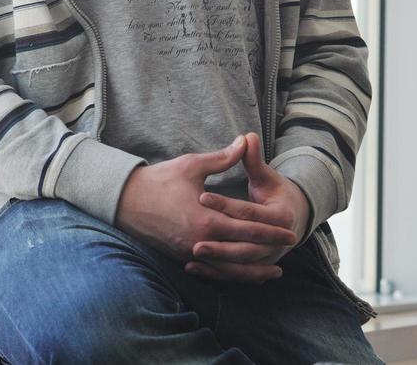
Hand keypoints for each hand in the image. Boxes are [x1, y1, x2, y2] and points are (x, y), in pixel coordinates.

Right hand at [114, 135, 298, 277]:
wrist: (125, 200)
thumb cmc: (160, 180)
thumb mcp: (193, 165)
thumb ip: (223, 158)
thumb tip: (245, 141)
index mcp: (207, 219)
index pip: (248, 228)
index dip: (271, 230)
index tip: (291, 230)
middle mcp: (200, 241)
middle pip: (243, 251)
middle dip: (268, 249)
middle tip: (290, 246)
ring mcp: (189, 252)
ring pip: (228, 269)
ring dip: (252, 272)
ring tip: (271, 273)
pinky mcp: (181, 255)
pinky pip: (211, 270)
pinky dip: (229, 274)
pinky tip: (239, 273)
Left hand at [185, 132, 311, 282]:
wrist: (293, 218)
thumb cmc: (276, 192)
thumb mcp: (266, 176)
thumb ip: (254, 160)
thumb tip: (247, 136)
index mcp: (281, 215)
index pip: (249, 212)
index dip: (225, 204)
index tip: (201, 196)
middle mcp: (278, 242)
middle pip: (245, 245)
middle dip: (219, 242)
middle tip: (193, 237)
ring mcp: (268, 257)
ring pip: (239, 263)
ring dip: (215, 261)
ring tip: (191, 252)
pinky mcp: (257, 267)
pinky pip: (234, 274)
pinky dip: (214, 272)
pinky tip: (192, 266)